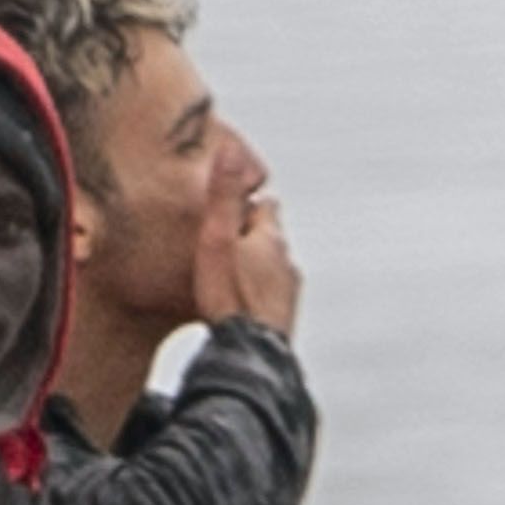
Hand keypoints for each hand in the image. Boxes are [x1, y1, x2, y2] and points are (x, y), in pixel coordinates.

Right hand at [197, 184, 299, 340]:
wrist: (249, 354)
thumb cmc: (229, 298)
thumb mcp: (216, 240)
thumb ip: (222, 197)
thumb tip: (230, 149)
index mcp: (271, 238)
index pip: (265, 206)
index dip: (245, 206)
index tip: (227, 211)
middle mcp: (286, 262)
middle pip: (269, 238)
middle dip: (250, 237)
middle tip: (222, 244)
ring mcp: (288, 292)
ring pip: (272, 269)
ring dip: (254, 269)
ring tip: (227, 278)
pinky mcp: (282, 320)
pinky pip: (270, 299)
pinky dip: (258, 297)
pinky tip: (239, 308)